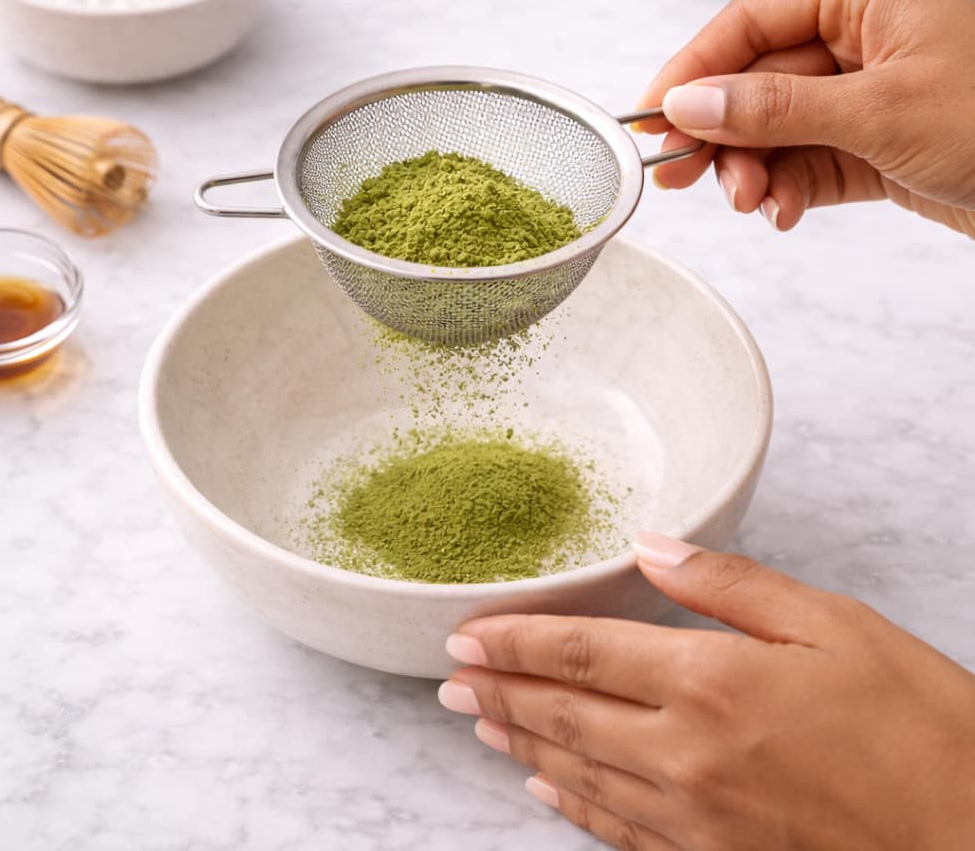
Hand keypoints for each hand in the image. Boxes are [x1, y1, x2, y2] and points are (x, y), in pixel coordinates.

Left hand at [439, 534, 974, 849]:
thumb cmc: (919, 726)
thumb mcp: (833, 624)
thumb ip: (729, 585)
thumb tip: (652, 547)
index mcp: (710, 680)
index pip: (582, 653)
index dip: (516, 642)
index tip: (466, 633)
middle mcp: (685, 752)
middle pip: (564, 714)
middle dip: (498, 692)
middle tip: (448, 678)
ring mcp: (695, 817)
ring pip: (579, 773)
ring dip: (522, 744)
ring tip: (478, 724)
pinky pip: (620, 831)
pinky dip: (573, 805)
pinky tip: (547, 791)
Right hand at [637, 0, 974, 238]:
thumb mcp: (878, 110)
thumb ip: (774, 107)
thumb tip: (689, 103)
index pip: (751, 23)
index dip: (694, 69)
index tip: (654, 118)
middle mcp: (860, 42)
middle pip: (756, 82)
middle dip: (722, 134)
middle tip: (682, 177)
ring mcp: (865, 97)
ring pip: (775, 130)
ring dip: (753, 171)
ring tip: (752, 204)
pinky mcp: (872, 148)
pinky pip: (806, 164)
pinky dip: (787, 191)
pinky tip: (785, 213)